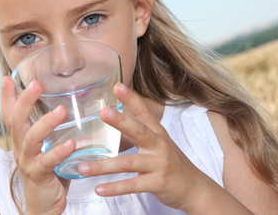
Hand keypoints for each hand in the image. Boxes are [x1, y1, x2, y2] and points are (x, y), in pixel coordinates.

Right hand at [1, 76, 74, 214]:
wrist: (43, 206)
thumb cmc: (49, 172)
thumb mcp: (48, 147)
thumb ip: (54, 129)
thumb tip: (67, 105)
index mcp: (22, 140)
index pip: (10, 115)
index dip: (8, 97)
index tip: (8, 77)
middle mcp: (21, 149)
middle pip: (17, 122)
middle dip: (24, 101)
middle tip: (37, 85)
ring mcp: (28, 162)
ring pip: (31, 139)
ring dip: (46, 124)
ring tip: (62, 112)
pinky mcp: (39, 176)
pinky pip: (47, 162)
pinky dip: (58, 152)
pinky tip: (71, 144)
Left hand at [76, 83, 218, 212]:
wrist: (195, 188)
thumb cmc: (173, 164)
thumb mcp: (160, 144)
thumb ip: (140, 132)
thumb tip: (117, 117)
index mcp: (158, 134)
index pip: (144, 113)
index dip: (132, 99)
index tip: (117, 86)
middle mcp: (159, 146)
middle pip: (139, 131)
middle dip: (121, 121)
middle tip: (103, 112)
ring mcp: (159, 165)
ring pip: (128, 163)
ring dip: (103, 166)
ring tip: (82, 167)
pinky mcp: (158, 183)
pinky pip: (132, 185)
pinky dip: (115, 188)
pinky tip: (99, 189)